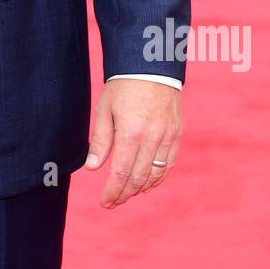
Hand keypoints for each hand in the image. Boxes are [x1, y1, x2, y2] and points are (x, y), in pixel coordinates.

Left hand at [85, 78, 181, 207]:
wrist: (151, 66)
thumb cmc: (123, 85)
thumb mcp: (105, 109)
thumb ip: (101, 141)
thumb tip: (93, 167)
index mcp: (131, 132)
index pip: (122, 173)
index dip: (113, 191)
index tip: (105, 202)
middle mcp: (152, 138)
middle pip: (139, 178)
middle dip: (125, 194)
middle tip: (114, 202)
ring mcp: (167, 136)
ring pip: (156, 174)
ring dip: (141, 188)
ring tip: (128, 193)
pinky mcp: (176, 133)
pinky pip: (170, 163)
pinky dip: (159, 177)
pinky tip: (148, 182)